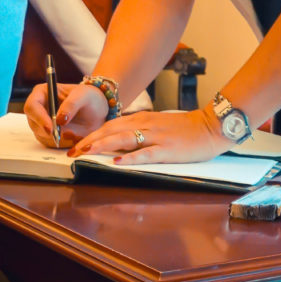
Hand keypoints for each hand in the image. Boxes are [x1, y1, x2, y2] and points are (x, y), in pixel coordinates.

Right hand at [24, 81, 107, 148]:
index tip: (51, 128)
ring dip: (56, 138)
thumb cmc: (88, 97)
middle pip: (34, 123)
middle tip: (62, 135)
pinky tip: (73, 135)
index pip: (32, 106)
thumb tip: (59, 119)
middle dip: (47, 131)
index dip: (39, 118)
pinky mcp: (48, 135)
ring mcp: (42, 123)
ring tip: (74, 132)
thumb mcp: (83, 95)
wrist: (96, 110)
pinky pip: (50, 143)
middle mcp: (39, 108)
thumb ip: (72, 104)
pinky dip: (61, 143)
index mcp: (42, 92)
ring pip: (41, 135)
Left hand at [69, 107, 223, 164]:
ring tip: (86, 152)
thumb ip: (139, 130)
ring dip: (103, 146)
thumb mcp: (157, 124)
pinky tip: (119, 162)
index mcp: (142, 119)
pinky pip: (146, 153)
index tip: (76, 145)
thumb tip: (118, 141)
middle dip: (89, 141)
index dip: (91, 135)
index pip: (110, 125)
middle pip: (111, 131)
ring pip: (124, 139)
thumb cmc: (184, 128)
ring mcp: (155, 137)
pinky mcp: (167, 150)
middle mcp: (145, 125)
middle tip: (72, 151)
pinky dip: (131, 158)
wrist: (209, 127)